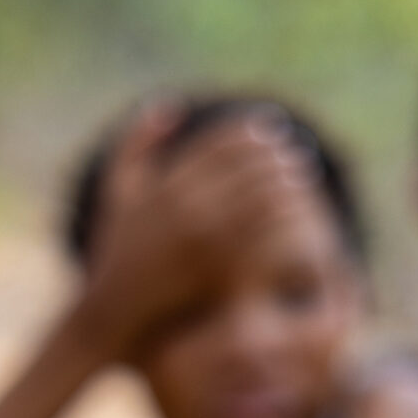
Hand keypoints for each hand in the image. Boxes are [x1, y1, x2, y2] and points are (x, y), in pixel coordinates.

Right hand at [79, 102, 320, 359]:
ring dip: (287, 185)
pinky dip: (286, 223)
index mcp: (168, 182)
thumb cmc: (115, 250)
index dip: (251, 132)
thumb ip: (137, 141)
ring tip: (303, 179)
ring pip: (261, 200)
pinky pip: (264, 239)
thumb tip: (173, 106)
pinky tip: (301, 217)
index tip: (270, 129)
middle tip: (298, 152)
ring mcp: (204, 240)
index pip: (220, 143)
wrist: (113, 312)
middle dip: (277, 155)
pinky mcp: (219, 270)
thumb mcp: (116, 189)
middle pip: (246, 167)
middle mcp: (187, 206)